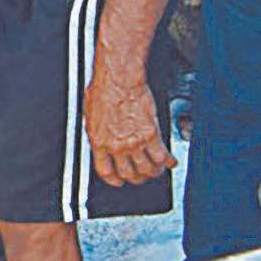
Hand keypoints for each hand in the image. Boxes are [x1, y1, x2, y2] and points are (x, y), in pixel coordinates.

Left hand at [85, 64, 176, 187]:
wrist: (119, 80)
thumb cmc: (103, 91)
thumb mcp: (91, 115)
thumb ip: (98, 131)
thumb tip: (101, 139)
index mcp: (98, 141)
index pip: (105, 171)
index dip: (114, 180)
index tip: (119, 181)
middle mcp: (117, 146)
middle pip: (129, 174)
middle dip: (137, 178)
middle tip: (142, 176)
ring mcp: (134, 142)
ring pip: (147, 170)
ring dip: (154, 172)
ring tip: (157, 170)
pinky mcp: (151, 135)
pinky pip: (162, 157)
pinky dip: (167, 162)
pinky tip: (169, 162)